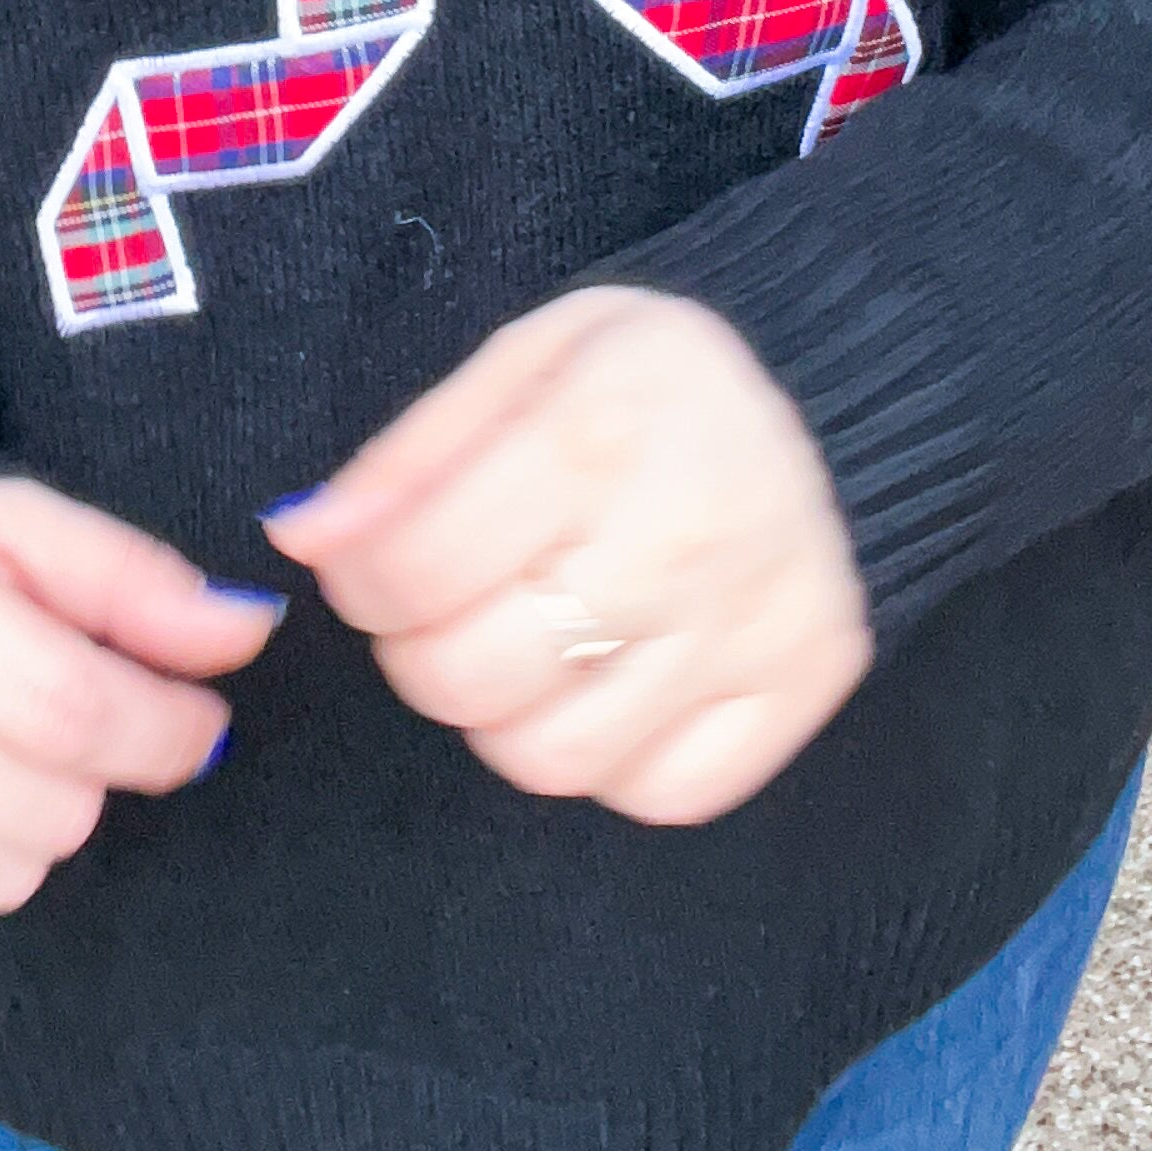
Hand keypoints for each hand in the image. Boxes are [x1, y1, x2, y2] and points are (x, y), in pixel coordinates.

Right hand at [0, 477, 283, 929]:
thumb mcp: (24, 531)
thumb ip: (137, 580)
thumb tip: (247, 629)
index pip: (71, 702)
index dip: (164, 725)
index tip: (203, 719)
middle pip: (55, 800)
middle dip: (115, 771)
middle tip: (107, 728)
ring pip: (16, 867)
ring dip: (51, 817)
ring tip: (14, 749)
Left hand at [265, 289, 870, 825]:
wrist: (847, 393)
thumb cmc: (660, 378)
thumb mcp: (533, 356)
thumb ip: (413, 451)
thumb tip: (304, 538)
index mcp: (597, 433)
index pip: (415, 569)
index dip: (363, 584)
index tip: (378, 566)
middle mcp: (677, 539)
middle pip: (471, 680)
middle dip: (420, 654)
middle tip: (443, 611)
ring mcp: (746, 628)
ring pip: (554, 760)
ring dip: (507, 718)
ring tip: (525, 648)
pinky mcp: (798, 690)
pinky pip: (660, 794)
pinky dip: (612, 761)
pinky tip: (611, 684)